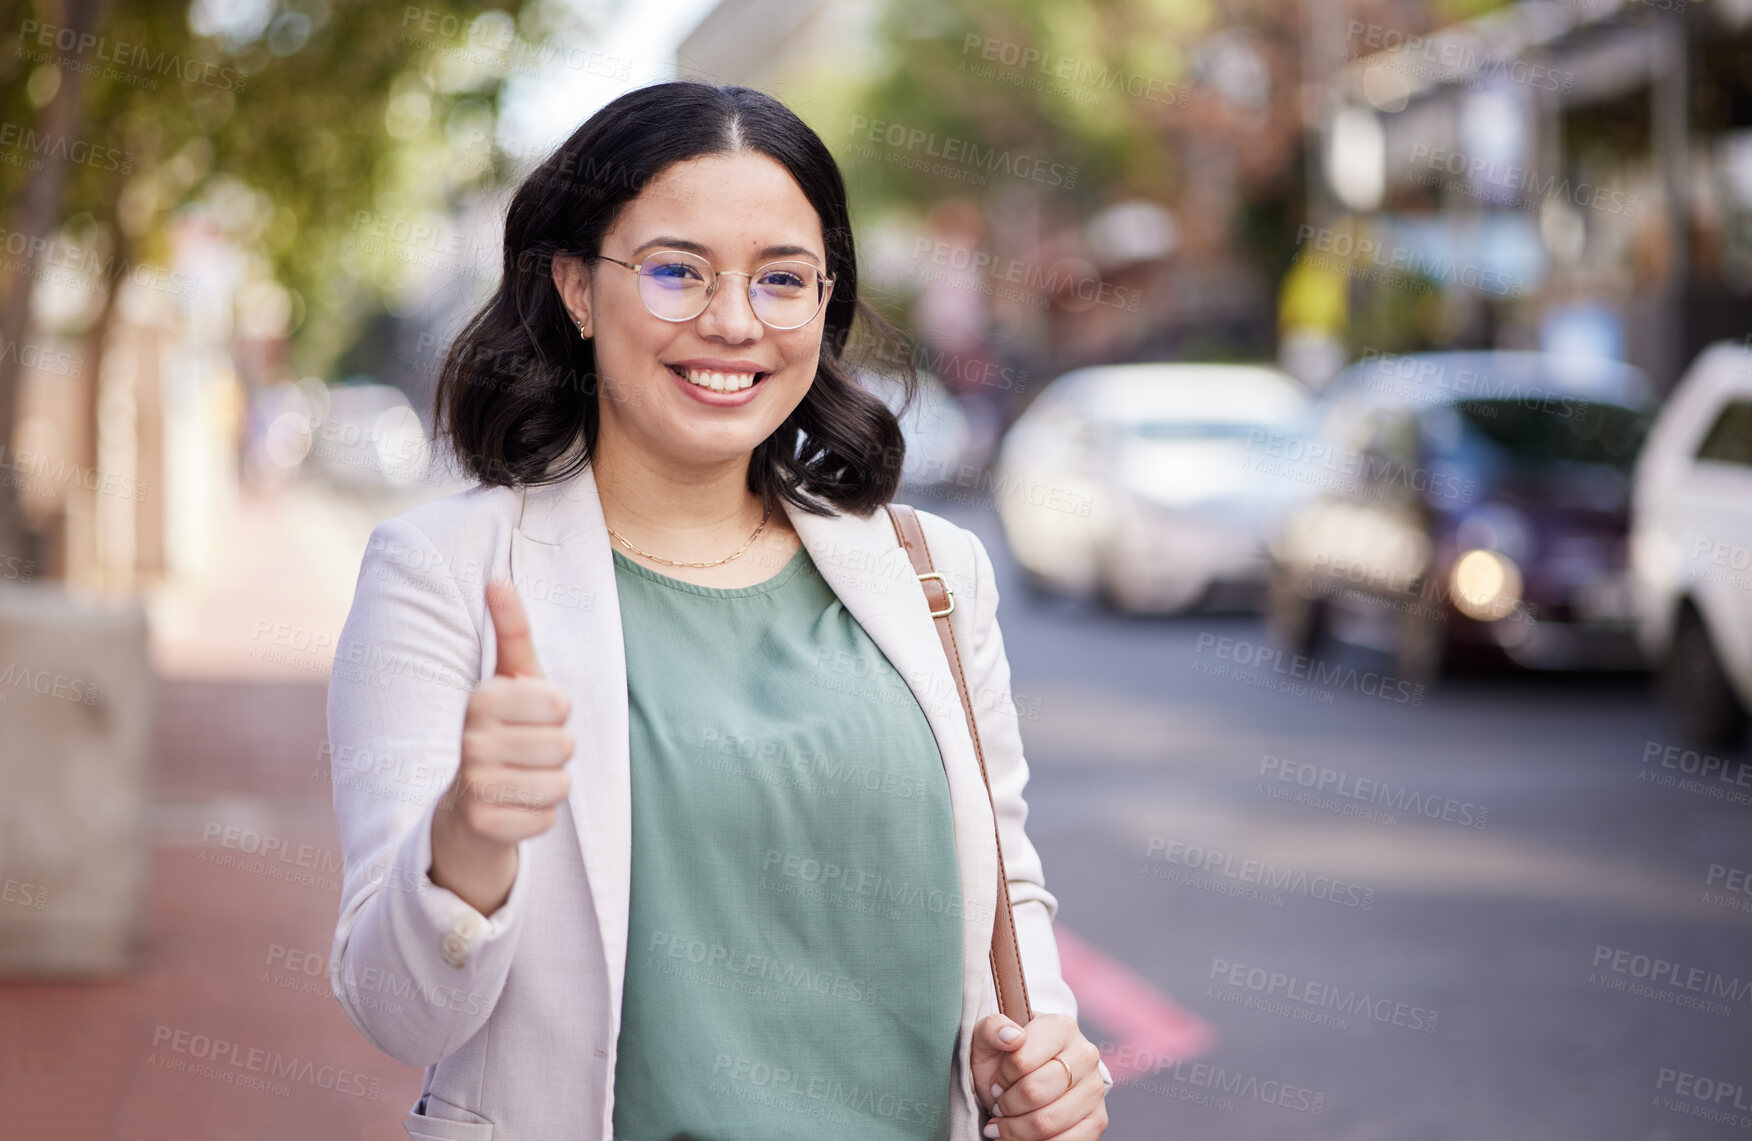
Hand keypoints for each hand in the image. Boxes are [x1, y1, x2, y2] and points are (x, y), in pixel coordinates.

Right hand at [430, 580, 573, 915]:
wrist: (463, 811)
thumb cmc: (500, 733)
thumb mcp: (509, 679)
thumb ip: (511, 629)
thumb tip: (497, 579)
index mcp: (481, 700)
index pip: (561, 704)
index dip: (557, 715)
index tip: (531, 720)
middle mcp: (471, 740)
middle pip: (565, 745)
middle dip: (555, 753)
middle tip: (526, 755)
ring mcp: (474, 784)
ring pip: (560, 783)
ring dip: (550, 786)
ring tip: (521, 780)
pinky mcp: (483, 825)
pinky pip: (548, 819)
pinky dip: (538, 817)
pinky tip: (513, 809)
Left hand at [972, 1012, 1108, 1139]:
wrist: (1030, 1077)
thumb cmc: (1006, 1057)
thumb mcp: (989, 1038)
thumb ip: (992, 1029)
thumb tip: (1012, 1037)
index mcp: (1061, 1027)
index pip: (1021, 1060)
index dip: (1002, 1078)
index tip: (997, 1082)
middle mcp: (1085, 1055)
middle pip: (1034, 1093)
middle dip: (1007, 1106)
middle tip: (1000, 1105)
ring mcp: (1095, 1088)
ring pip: (1046, 1122)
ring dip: (1016, 1129)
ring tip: (1008, 1121)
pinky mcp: (1098, 1119)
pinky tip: (1023, 1137)